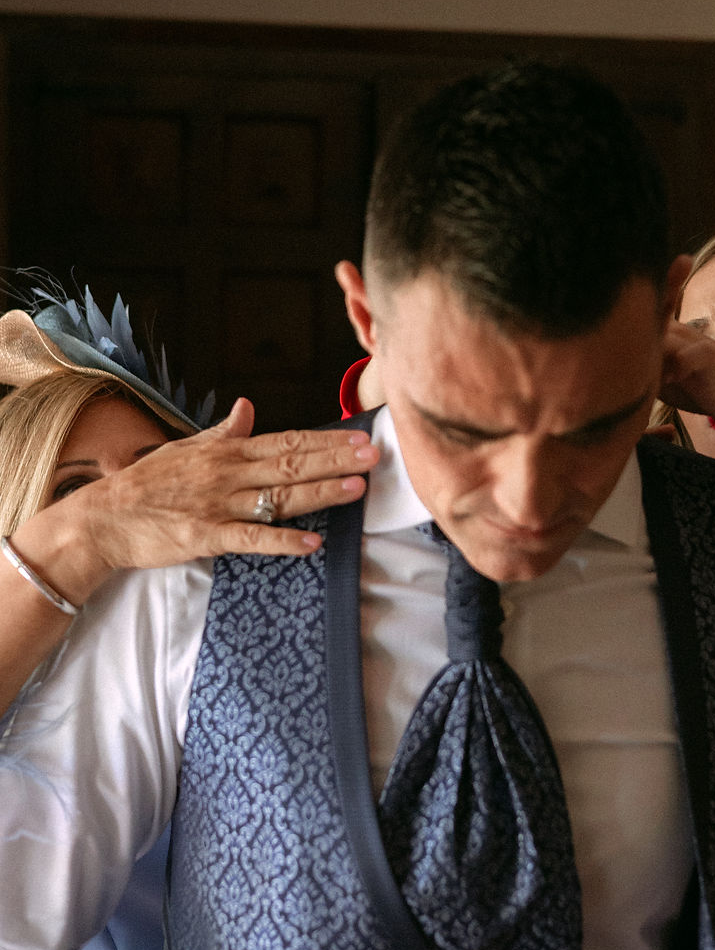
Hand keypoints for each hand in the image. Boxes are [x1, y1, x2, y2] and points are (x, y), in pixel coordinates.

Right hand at [13, 398, 379, 604]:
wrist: (105, 517)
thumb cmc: (148, 484)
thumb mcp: (186, 448)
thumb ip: (223, 432)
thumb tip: (247, 406)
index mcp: (226, 451)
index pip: (285, 441)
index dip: (325, 439)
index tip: (358, 437)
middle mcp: (227, 473)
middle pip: (291, 464)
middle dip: (335, 459)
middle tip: (373, 456)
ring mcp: (218, 505)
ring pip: (278, 497)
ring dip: (320, 493)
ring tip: (356, 489)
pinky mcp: (206, 536)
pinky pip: (250, 538)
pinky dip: (281, 542)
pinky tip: (311, 543)